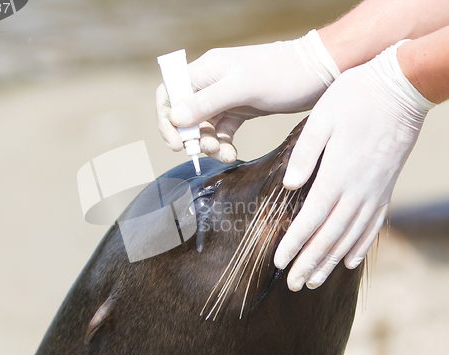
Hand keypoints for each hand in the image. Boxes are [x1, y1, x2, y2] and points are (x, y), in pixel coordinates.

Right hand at [156, 30, 339, 162]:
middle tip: (208, 150)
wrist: (318, 73)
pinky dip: (223, 145)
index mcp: (206, 71)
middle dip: (192, 137)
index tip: (177, 142)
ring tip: (225, 154)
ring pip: (204, 127)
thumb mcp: (242, 88)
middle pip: (185, 115)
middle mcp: (211, 83)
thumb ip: (207, 103)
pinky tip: (232, 154)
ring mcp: (226, 97)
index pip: (170, 93)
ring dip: (209, 144)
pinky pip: (221, 131)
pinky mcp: (240, 110)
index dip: (166, 119)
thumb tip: (174, 118)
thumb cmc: (282, 74)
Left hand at [274, 40, 434, 290]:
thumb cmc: (356, 97)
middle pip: (330, 236)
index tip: (279, 262)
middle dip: (309, 262)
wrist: (401, 86)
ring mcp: (375, 191)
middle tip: (293, 284)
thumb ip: (305, 154)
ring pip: (351, 236)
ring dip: (331, 262)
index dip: (294, 243)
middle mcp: (358, 190)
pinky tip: (350, 261)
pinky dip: (360, 246)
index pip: (311, 219)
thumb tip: (289, 185)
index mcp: (337, 173)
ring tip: (315, 282)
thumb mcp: (321, 118)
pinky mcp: (386, 188)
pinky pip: (373, 225)